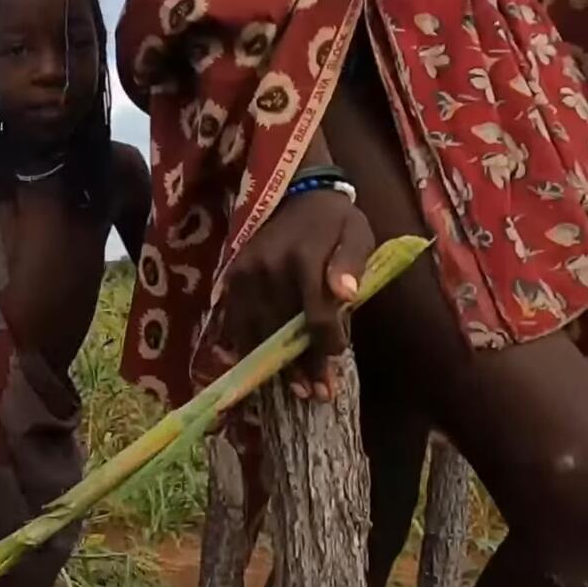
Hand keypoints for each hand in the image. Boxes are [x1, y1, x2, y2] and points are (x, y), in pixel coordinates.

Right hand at [214, 192, 373, 400]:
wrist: (294, 192)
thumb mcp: (357, 233)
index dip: (327, 343)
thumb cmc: (334, 220)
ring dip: (273, 365)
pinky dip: (248, 346)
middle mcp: (268, 270)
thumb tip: (347, 295)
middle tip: (318, 394)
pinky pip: (235, 321)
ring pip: (256, 332)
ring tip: (293, 389)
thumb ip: (352, 264)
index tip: (339, 354)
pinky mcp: (230, 278)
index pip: (314, 316)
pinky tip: (262, 364)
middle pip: (284, 331)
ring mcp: (244, 276)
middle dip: (302, 366)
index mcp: (302, 259)